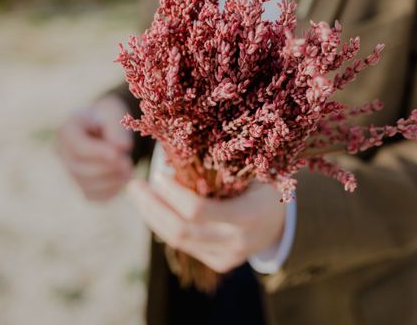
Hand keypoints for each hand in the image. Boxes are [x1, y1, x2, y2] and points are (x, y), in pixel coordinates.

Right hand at [57, 95, 132, 200]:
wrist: (103, 127)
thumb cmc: (108, 118)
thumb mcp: (113, 115)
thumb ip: (117, 130)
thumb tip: (122, 148)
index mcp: (66, 131)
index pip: (78, 147)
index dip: (98, 153)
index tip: (118, 154)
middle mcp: (62, 153)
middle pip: (80, 168)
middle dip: (107, 168)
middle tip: (128, 163)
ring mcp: (69, 171)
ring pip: (86, 185)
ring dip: (111, 181)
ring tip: (129, 170)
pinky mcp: (81, 185)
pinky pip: (93, 196)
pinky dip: (111, 191)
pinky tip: (123, 179)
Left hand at [127, 173, 285, 273]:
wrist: (283, 219)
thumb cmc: (264, 184)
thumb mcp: (250, 170)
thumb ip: (220, 166)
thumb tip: (176, 154)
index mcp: (248, 215)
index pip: (198, 211)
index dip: (173, 194)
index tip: (158, 175)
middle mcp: (237, 241)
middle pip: (181, 231)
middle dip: (152, 207)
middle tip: (133, 186)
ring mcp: (228, 256)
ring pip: (179, 242)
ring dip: (153, 217)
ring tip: (138, 195)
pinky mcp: (220, 262)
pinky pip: (186, 246)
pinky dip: (166, 226)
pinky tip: (156, 209)